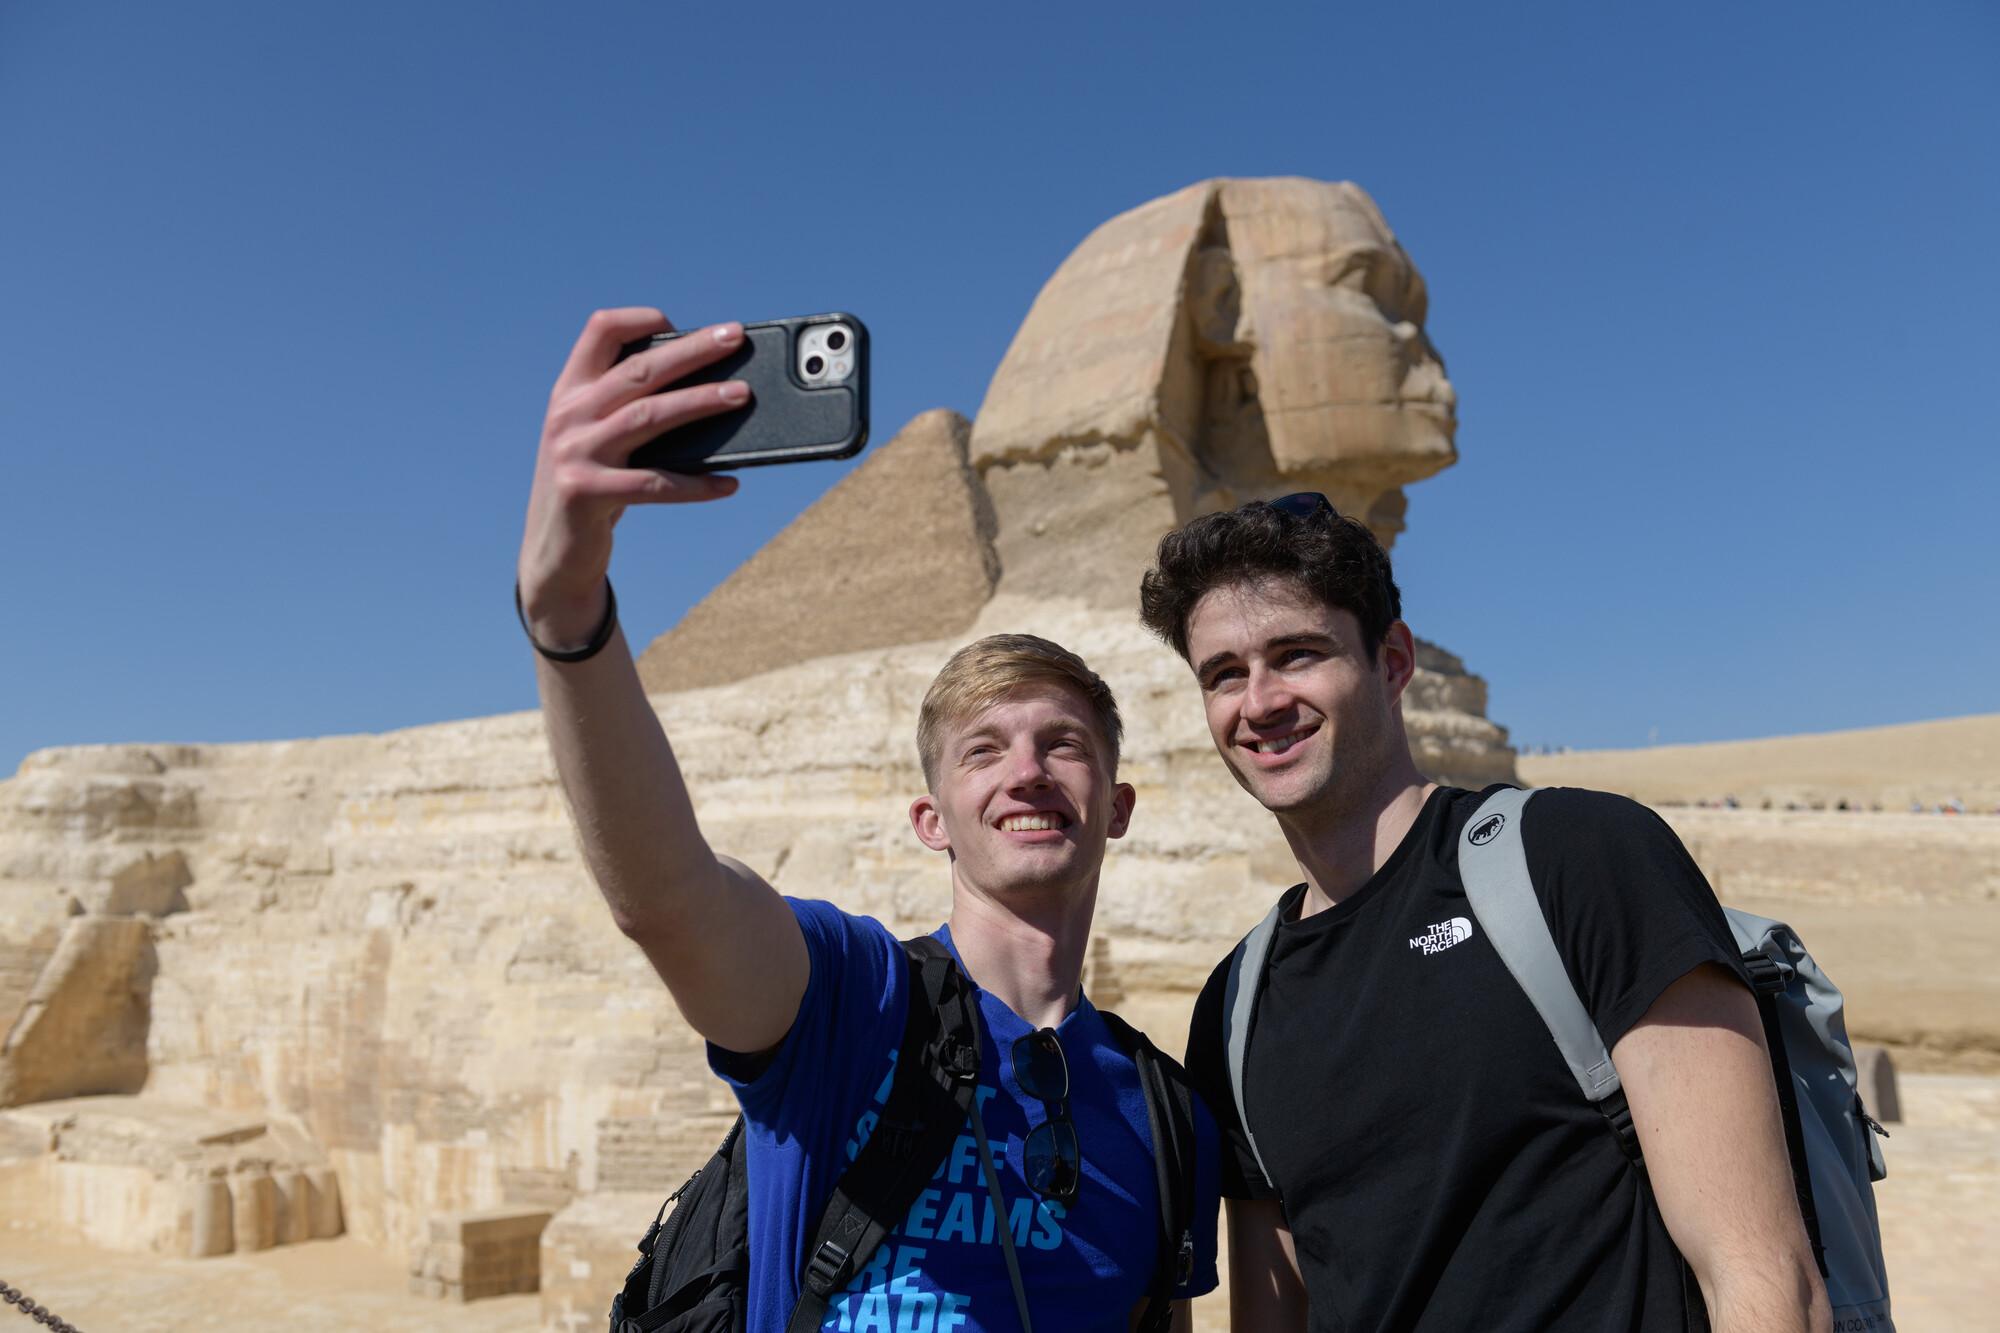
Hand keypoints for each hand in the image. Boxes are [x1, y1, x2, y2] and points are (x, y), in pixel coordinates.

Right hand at [518, 307, 751, 645]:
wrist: (552, 554)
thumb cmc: (594, 486)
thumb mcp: (600, 439)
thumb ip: (632, 410)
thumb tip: (713, 391)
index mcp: (571, 391)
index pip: (600, 330)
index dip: (642, 319)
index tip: (682, 326)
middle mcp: (568, 415)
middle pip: (638, 369)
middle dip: (691, 350)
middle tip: (735, 338)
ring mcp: (574, 453)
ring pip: (648, 416)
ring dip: (699, 401)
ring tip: (741, 395)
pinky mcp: (585, 493)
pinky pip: (653, 484)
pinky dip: (695, 484)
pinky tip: (729, 483)